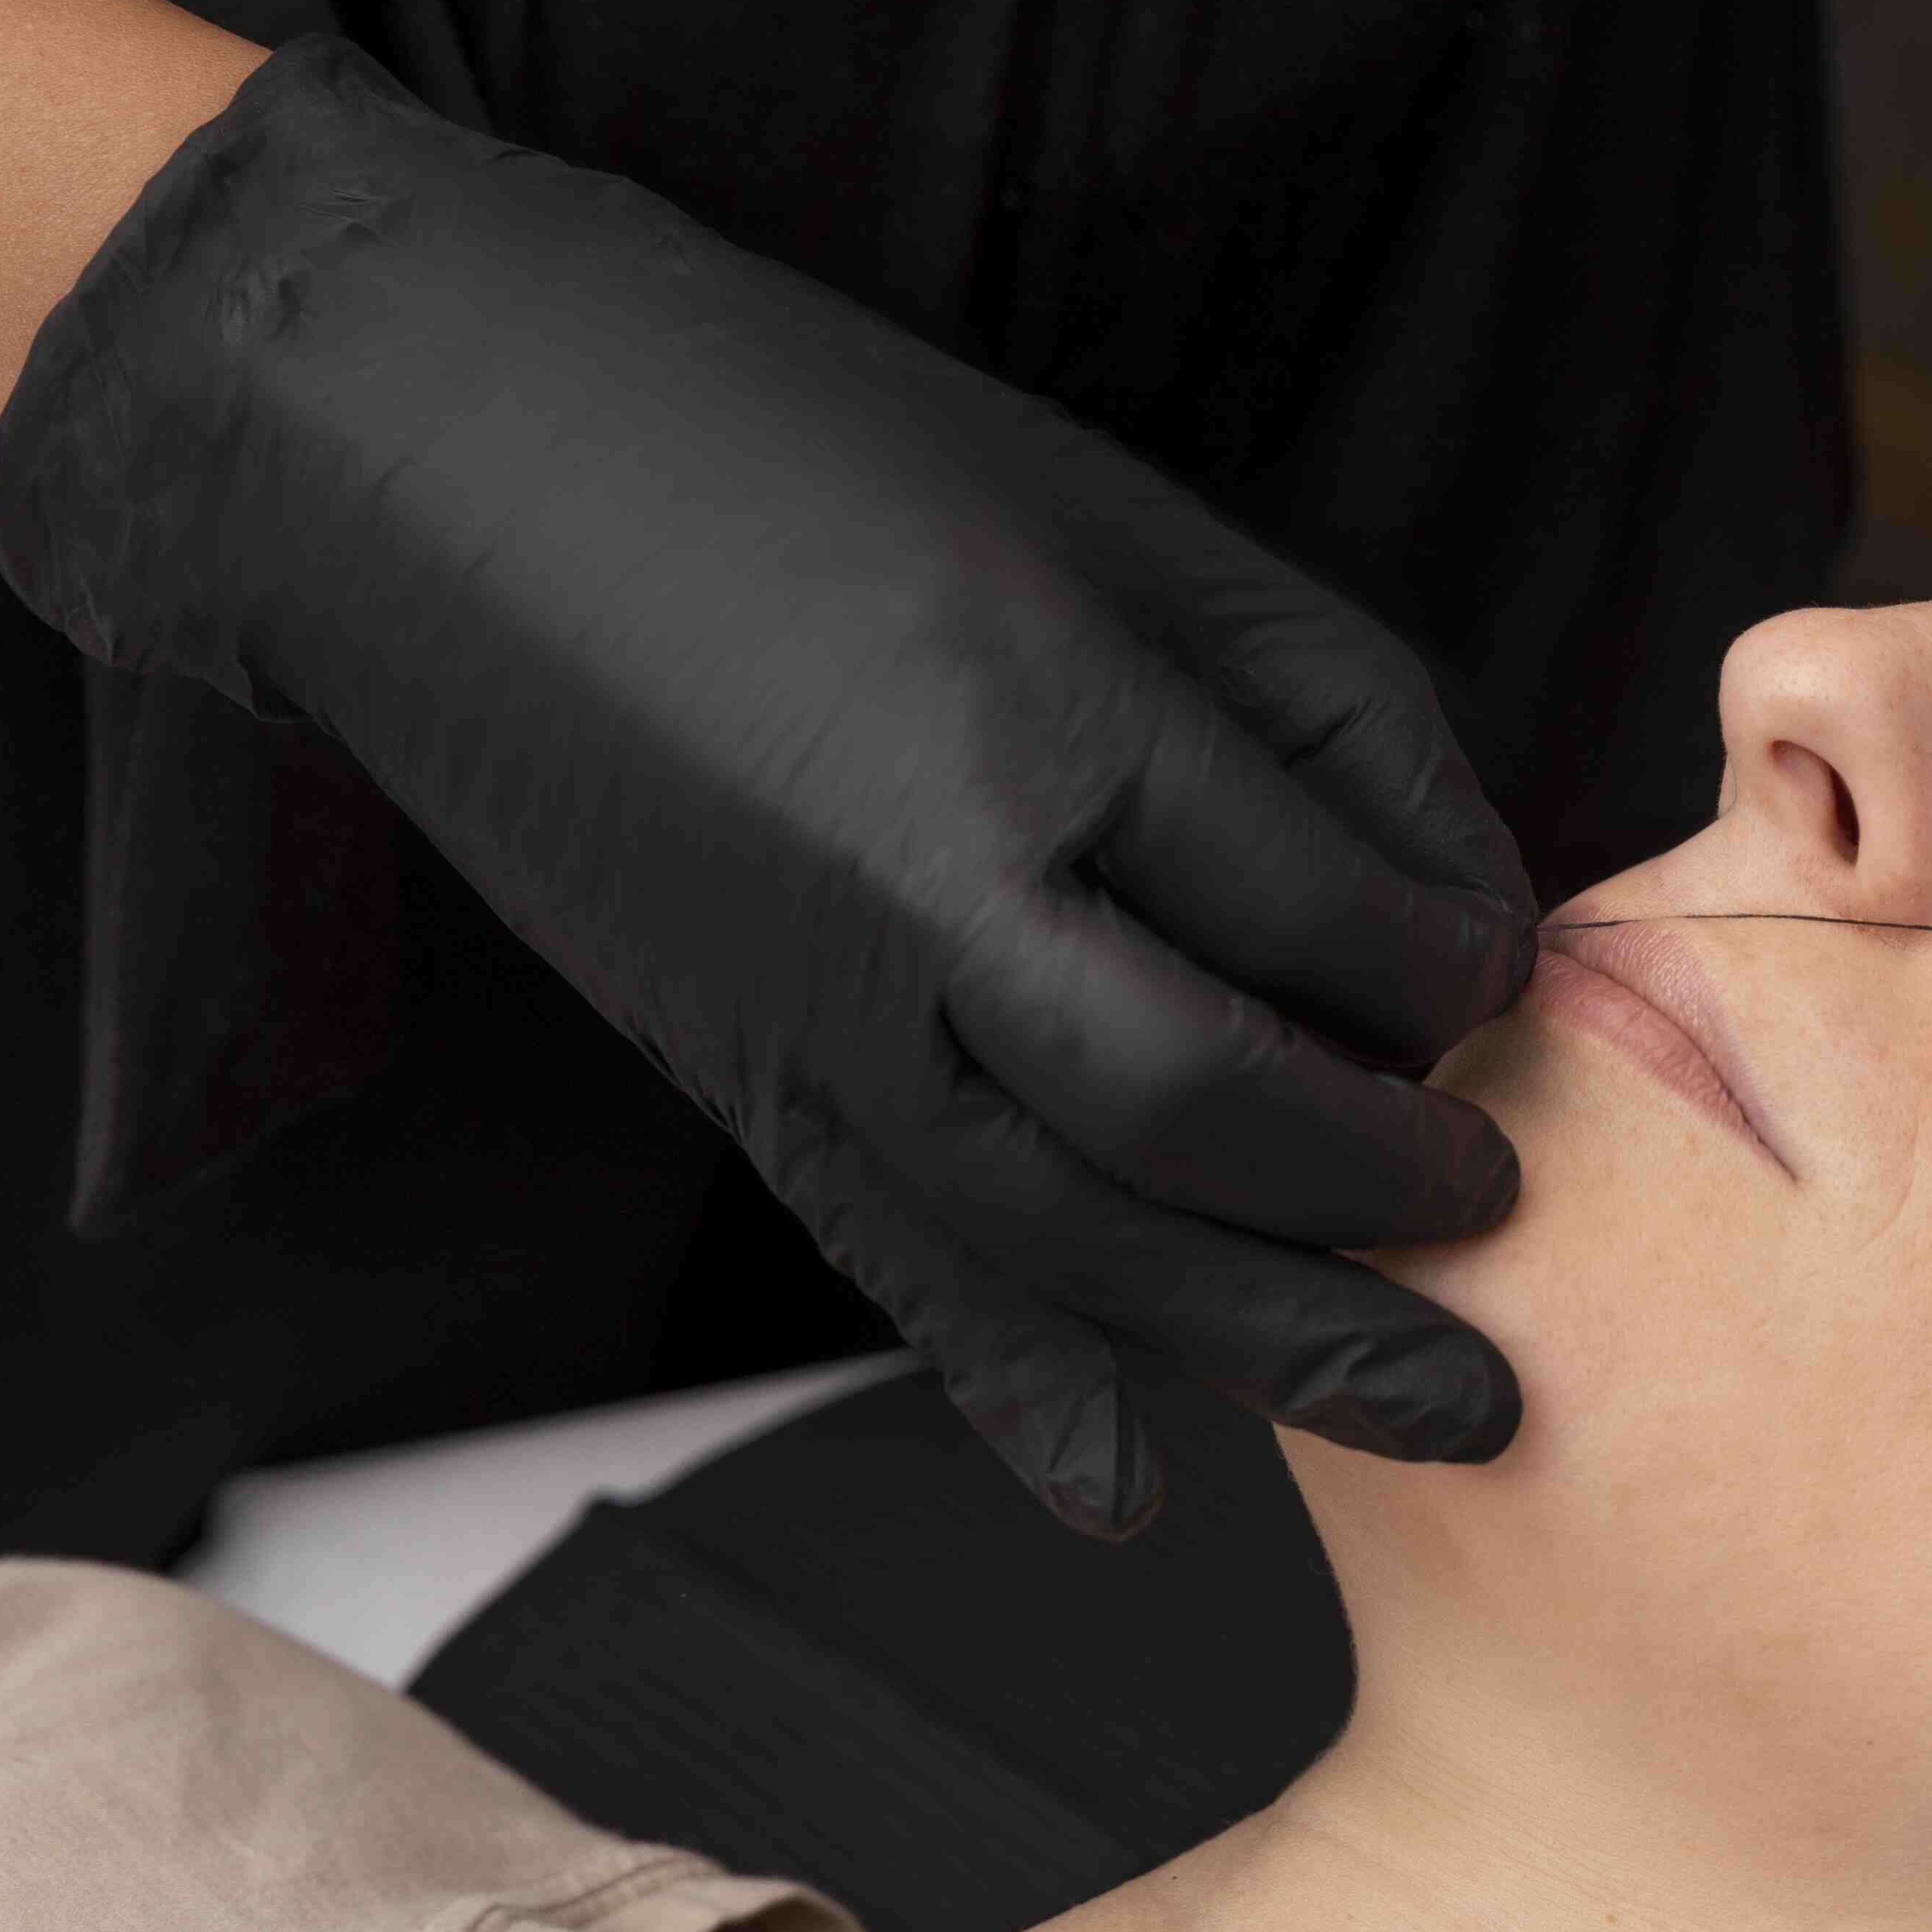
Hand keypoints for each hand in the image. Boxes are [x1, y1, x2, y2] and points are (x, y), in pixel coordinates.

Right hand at [0, 39, 1538, 1528]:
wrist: (434, 443)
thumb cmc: (815, 437)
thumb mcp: (1125, 516)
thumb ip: (1331, 717)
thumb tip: (1477, 924)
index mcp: (1028, 708)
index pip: (1310, 916)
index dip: (1447, 973)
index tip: (1497, 982)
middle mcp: (912, 886)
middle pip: (1201, 1112)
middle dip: (1378, 1182)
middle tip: (1486, 1198)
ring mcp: (804, 1003)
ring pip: (1070, 1238)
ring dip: (1267, 1335)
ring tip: (1438, 1398)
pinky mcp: (732, 1064)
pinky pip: (895, 1267)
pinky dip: (1024, 1390)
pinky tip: (1139, 1494)